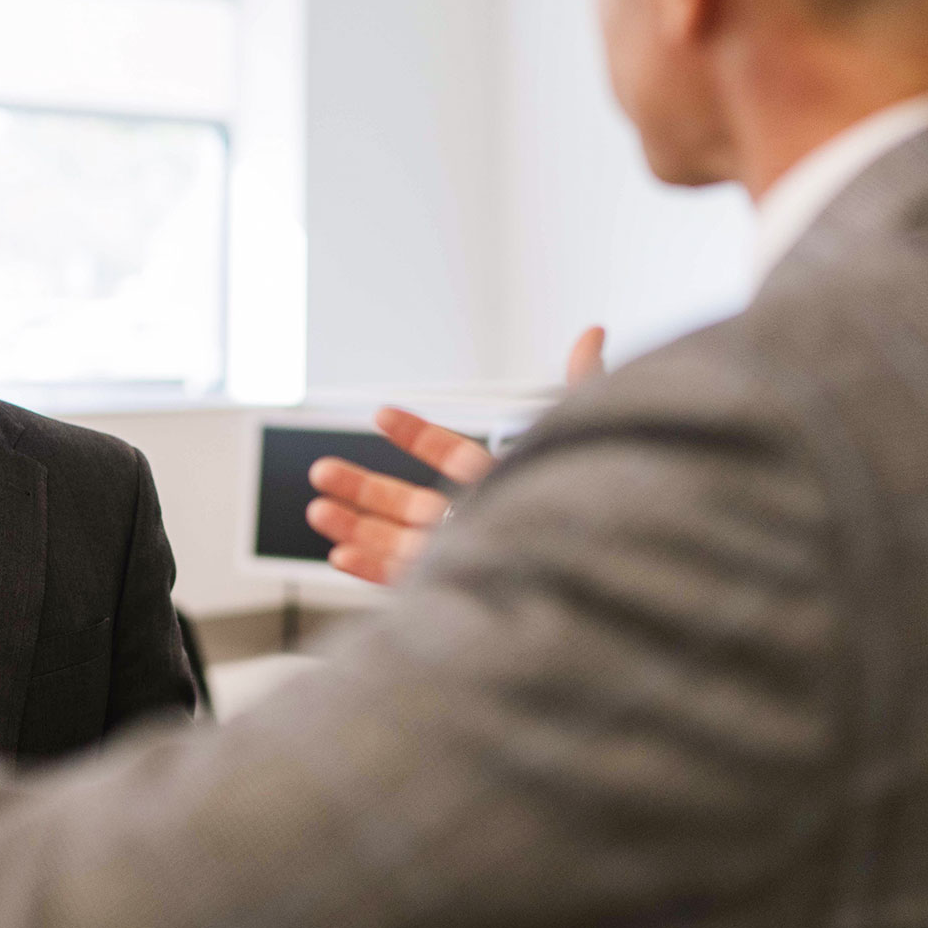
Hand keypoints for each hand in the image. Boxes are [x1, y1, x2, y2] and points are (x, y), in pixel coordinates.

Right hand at [306, 326, 605, 583]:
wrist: (609, 571)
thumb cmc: (606, 503)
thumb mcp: (587, 435)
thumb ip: (584, 383)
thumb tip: (594, 334)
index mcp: (506, 485)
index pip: (453, 456)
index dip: (416, 435)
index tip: (383, 415)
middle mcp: (482, 523)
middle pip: (410, 503)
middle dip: (362, 487)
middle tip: (324, 471)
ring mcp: (468, 559)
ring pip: (398, 541)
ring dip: (354, 526)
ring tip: (319, 510)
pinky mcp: (460, 593)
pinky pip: (408, 583)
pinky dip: (372, 569)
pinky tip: (342, 555)